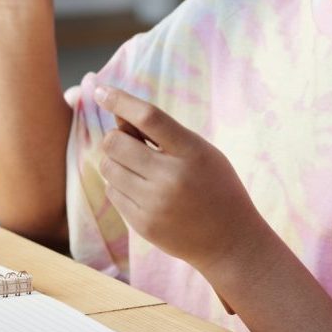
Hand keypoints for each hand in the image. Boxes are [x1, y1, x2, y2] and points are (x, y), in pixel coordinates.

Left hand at [93, 85, 269, 275]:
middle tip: (131, 145)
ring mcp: (156, 203)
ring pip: (108, 168)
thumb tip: (117, 115)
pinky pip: (112, 193)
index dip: (121, 100)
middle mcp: (172, 177)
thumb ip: (161, 134)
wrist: (230, 240)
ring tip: (140, 170)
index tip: (101, 91)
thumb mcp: (199, 151)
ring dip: (116, 163)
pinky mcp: (143, 224)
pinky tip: (143, 192)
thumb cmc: (215, 186)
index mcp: (192, 151)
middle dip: (116, 139)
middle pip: (116, 143)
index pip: (149, 117)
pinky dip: (120, 186)